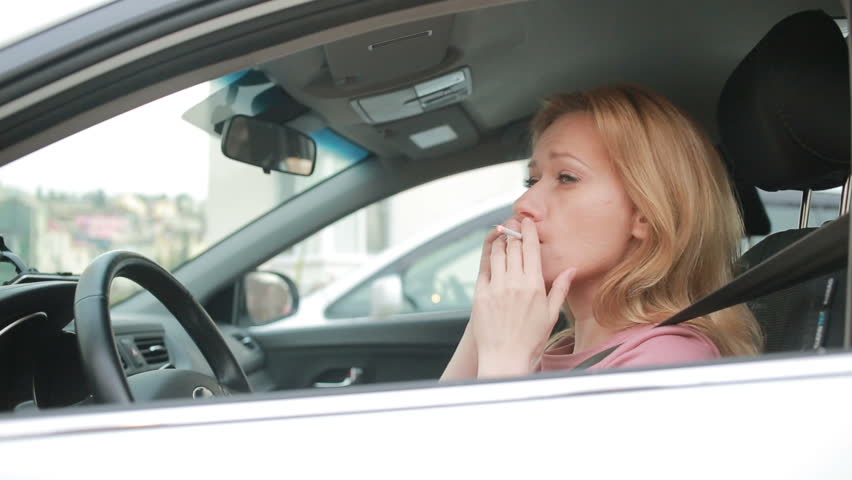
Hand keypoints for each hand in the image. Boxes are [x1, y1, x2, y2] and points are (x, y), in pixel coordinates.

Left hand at [472, 217, 575, 376]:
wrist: (505, 359)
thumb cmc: (531, 340)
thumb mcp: (551, 314)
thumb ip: (560, 288)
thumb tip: (571, 269)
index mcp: (534, 285)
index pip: (530, 248)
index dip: (528, 230)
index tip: (527, 221)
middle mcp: (514, 283)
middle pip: (513, 246)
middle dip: (513, 230)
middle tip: (514, 223)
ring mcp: (495, 288)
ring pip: (496, 253)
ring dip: (500, 240)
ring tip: (503, 234)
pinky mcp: (480, 295)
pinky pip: (483, 268)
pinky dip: (487, 255)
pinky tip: (491, 251)